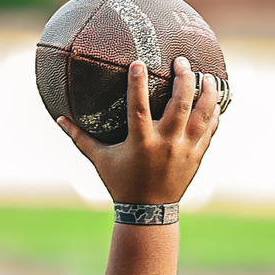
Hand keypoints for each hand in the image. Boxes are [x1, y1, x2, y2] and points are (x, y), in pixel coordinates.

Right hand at [58, 55, 223, 207]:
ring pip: (202, 116)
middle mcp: (165, 144)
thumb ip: (80, 137)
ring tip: (206, 76)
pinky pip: (210, 131)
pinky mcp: (197, 156)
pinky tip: (214, 100)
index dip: (138, 84)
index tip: (139, 62)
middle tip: (182, 62)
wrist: (149, 212)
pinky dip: (214, 114)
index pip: (139, 108)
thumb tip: (59, 118)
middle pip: (180, 106)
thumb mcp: (100, 160)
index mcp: (140, 143)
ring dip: (207, 94)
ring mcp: (185, 150)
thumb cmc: (122, 182)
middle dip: (184, 79)